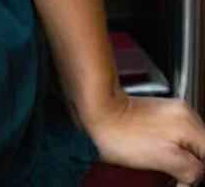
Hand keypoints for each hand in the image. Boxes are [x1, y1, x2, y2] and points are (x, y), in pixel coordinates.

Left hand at [85, 92, 204, 184]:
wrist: (96, 112)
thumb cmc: (120, 135)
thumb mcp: (163, 159)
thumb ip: (190, 169)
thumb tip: (198, 176)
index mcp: (188, 123)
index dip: (198, 175)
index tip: (179, 183)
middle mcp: (184, 114)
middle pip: (202, 151)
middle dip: (191, 168)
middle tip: (172, 178)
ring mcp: (172, 113)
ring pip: (189, 147)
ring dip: (182, 161)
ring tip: (163, 168)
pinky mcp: (160, 116)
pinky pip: (176, 139)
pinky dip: (172, 151)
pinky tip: (157, 155)